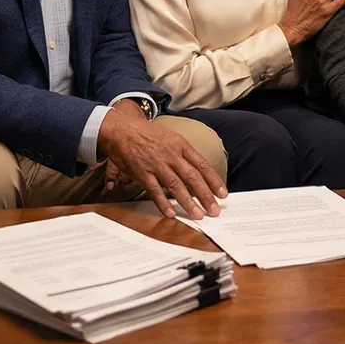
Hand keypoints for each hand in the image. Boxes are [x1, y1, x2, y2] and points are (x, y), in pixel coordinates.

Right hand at [97, 102, 227, 219]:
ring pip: (176, 186)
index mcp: (180, 145)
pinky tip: (171, 213)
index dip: (214, 181)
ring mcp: (156, 165)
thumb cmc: (146, 133)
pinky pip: (155, 191)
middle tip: (214, 210)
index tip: (223, 194)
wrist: (121, 128)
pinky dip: (163, 203)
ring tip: (198, 215)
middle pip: (192, 178)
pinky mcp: (142, 173)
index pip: (202, 165)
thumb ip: (183, 153)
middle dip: (206, 196)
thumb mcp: (170, 137)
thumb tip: (198, 170)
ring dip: (188, 202)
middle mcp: (171, 155)